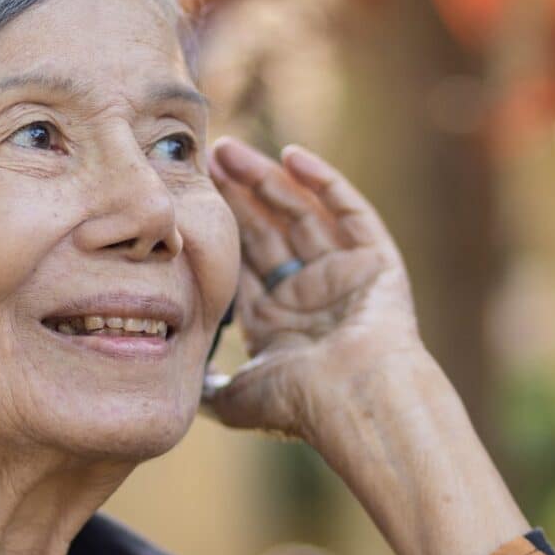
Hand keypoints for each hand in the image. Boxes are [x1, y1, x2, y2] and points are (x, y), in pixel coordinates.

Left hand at [200, 136, 425, 443]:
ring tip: (230, 150)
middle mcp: (307, 294)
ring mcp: (343, 276)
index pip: (240, 260)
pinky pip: (350, 212)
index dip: (217, 225)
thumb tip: (178, 386)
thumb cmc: (296, 404)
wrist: (355, 403)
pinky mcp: (377, 262)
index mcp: (275, 321)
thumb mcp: (235, 397)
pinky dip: (324, 182)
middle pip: (266, 229)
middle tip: (204, 158)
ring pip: (300, 213)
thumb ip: (206, 387)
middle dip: (235, 193)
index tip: (188, 194)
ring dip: (267, 178)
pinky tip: (292, 155)